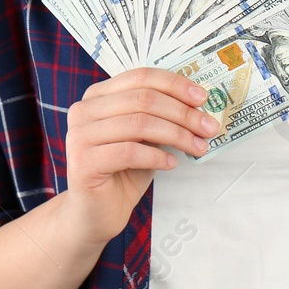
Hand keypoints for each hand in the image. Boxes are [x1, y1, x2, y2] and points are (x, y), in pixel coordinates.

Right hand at [61, 67, 219, 246]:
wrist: (97, 211)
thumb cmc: (125, 170)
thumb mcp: (146, 136)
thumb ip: (162, 115)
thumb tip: (199, 103)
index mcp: (98, 95)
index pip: (141, 77)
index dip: (175, 85)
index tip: (203, 97)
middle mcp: (83, 110)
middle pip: (144, 100)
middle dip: (183, 113)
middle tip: (209, 127)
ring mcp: (79, 136)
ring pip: (139, 124)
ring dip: (177, 135)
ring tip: (198, 147)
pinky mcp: (83, 163)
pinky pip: (130, 152)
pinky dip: (157, 156)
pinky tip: (171, 163)